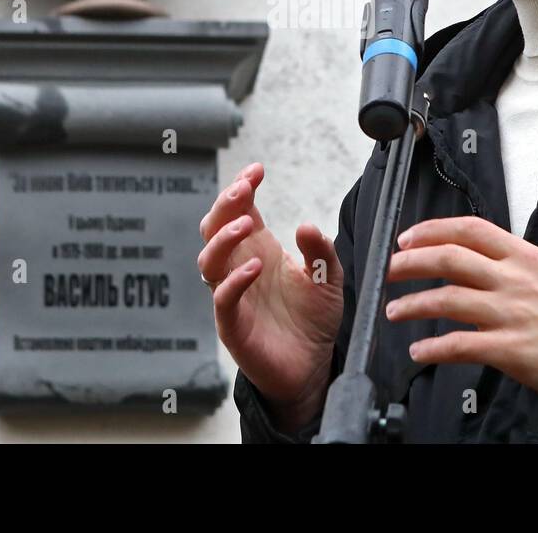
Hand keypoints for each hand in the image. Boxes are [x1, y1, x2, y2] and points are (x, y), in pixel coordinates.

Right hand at [197, 162, 343, 428]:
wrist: (311, 367)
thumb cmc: (313, 319)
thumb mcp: (328, 278)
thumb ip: (320, 251)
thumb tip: (306, 225)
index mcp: (258, 249)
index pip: (239, 210)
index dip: (241, 188)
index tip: (257, 170)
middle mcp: (240, 267)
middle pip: (214, 228)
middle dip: (224, 204)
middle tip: (242, 188)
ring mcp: (232, 295)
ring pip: (209, 260)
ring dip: (224, 238)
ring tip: (246, 224)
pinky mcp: (233, 325)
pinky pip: (223, 299)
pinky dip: (234, 281)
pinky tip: (255, 267)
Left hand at [385, 216, 537, 407]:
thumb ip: (512, 271)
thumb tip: (477, 273)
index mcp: (524, 257)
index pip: (469, 229)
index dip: (431, 230)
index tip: (408, 237)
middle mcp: (514, 279)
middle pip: (448, 258)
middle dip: (409, 262)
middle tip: (388, 269)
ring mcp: (511, 313)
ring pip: (446, 299)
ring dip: (412, 305)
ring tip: (394, 311)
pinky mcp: (511, 350)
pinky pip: (459, 345)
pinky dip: (433, 348)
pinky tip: (420, 352)